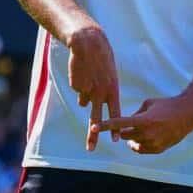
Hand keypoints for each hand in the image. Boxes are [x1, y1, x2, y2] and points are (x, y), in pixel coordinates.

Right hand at [66, 26, 120, 150]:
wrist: (87, 43)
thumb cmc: (101, 57)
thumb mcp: (108, 74)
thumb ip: (104, 90)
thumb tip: (87, 106)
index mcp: (112, 89)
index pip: (115, 112)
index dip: (115, 127)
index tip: (115, 140)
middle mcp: (100, 92)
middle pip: (96, 118)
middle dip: (93, 135)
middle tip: (91, 148)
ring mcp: (87, 90)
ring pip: (84, 101)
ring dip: (84, 92)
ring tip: (86, 76)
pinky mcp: (77, 86)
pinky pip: (77, 89)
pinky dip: (78, 82)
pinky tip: (81, 71)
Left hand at [94, 95, 192, 154]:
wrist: (187, 115)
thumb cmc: (166, 105)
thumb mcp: (148, 104)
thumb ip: (134, 114)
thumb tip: (126, 123)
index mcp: (143, 120)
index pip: (119, 124)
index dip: (105, 125)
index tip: (93, 127)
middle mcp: (147, 134)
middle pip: (125, 135)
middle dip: (123, 131)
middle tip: (128, 124)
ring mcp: (153, 144)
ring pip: (133, 143)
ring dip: (132, 137)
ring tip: (142, 128)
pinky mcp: (158, 150)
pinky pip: (141, 149)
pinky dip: (139, 144)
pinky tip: (144, 136)